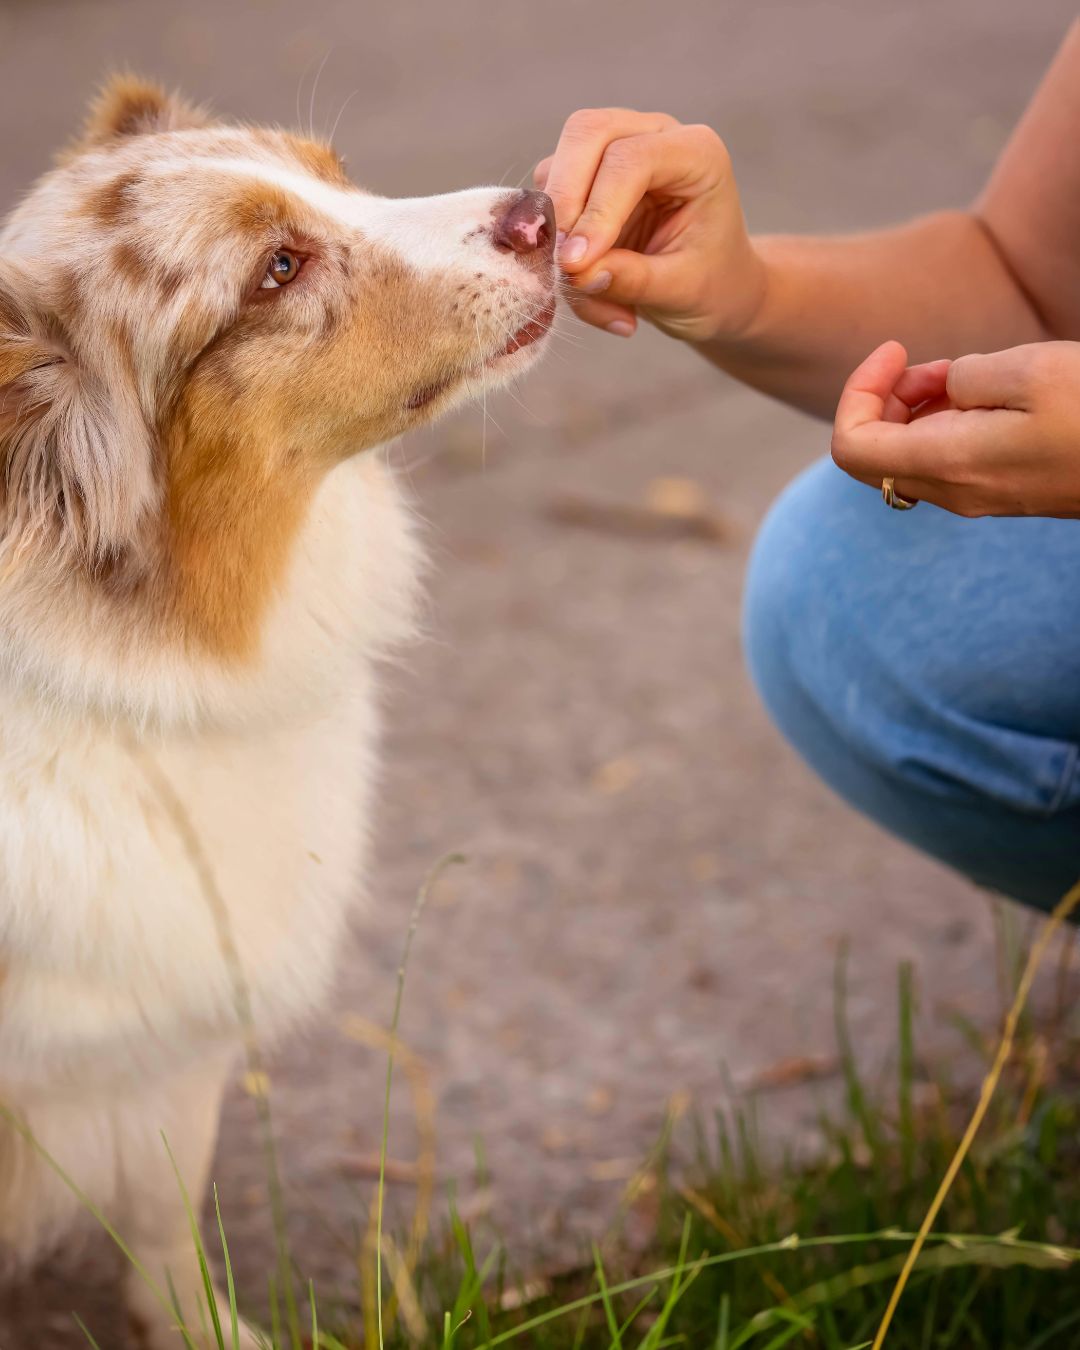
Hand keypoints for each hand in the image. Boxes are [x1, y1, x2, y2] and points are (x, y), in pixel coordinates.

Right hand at [534, 108, 765, 341]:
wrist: (712, 287)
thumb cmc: (711, 283)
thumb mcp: (682, 291)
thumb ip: (634, 280)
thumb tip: (578, 273)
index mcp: (696, 153)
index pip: (631, 159)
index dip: (598, 210)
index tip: (576, 265)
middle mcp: (654, 136)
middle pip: (586, 133)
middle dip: (563, 198)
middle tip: (560, 262)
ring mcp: (617, 150)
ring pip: (558, 164)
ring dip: (557, 231)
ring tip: (585, 290)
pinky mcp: (587, 178)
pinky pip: (550, 202)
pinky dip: (553, 247)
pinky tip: (584, 285)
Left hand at [831, 340, 1079, 517]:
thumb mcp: (1027, 369)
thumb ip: (962, 376)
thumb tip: (942, 389)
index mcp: (948, 464)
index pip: (852, 447)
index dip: (857, 392)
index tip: (894, 350)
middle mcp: (953, 491)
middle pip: (873, 454)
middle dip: (883, 399)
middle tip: (923, 360)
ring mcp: (976, 497)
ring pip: (907, 457)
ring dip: (913, 408)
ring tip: (955, 371)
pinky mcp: (999, 490)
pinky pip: (943, 460)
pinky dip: (941, 423)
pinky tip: (977, 394)